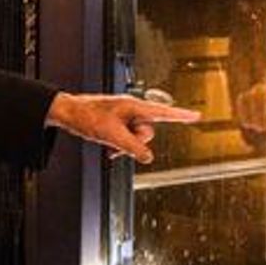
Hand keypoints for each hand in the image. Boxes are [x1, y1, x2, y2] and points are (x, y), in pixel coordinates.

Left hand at [45, 92, 200, 163]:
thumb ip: (132, 147)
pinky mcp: (118, 124)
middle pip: (148, 132)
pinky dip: (120, 146)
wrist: (68, 113)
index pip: (163, 113)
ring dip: (125, 146)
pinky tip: (109, 148)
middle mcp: (132, 111)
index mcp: (134, 106)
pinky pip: (127, 140)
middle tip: (117, 139)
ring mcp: (125, 118)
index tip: (197, 116)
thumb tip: (148, 158)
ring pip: (136, 139)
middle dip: (135, 141)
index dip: (181, 116)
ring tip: (109, 142)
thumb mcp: (112, 135)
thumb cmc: (87, 116)